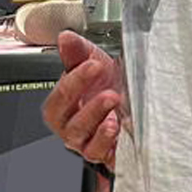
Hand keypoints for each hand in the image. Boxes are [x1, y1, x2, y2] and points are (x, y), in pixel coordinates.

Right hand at [42, 31, 126, 169]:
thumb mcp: (94, 63)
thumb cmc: (108, 85)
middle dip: (88, 106)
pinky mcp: (104, 154)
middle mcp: (71, 128)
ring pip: (83, 140)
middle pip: (68, 123)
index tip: (92, 66)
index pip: (59, 97)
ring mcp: (86, 143)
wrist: (132, 102)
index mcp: (62, 107)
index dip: (74, 81)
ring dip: (98, 123)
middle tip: (108, 91)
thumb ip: (77, 52)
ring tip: (114, 107)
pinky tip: (116, 127)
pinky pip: (99, 153)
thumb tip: (66, 38)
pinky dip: (106, 141)